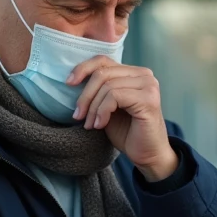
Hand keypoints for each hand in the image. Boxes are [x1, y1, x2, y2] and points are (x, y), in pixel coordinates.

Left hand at [68, 57, 177, 180]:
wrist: (148, 155)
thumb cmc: (127, 132)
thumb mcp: (107, 107)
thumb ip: (99, 90)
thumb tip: (73, 79)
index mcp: (133, 73)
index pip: (103, 61)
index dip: (82, 69)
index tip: (68, 84)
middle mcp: (144, 74)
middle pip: (102, 73)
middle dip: (85, 96)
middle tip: (78, 116)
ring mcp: (148, 85)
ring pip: (107, 86)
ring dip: (93, 108)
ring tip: (91, 125)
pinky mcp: (148, 99)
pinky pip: (115, 96)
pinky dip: (102, 111)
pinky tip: (101, 125)